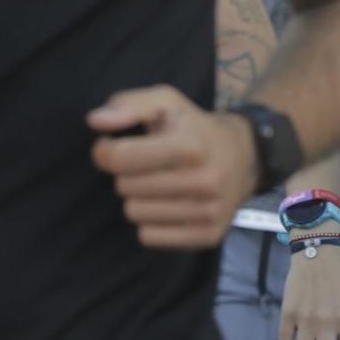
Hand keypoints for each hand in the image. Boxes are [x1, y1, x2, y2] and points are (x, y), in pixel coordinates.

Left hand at [89, 87, 257, 248]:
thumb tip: (95, 121)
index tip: (113, 145)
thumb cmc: (192, 127)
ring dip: (137, 198)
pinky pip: (149, 237)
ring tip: (157, 183)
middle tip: (144, 165)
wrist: (245, 156)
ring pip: (134, 213)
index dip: (104, 150)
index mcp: (190, 146)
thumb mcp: (163, 102)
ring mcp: (209, 212)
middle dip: (125, 174)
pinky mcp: (208, 235)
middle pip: (123, 187)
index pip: (118, 158)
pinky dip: (150, 222)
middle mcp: (205, 181)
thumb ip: (126, 105)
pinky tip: (166, 204)